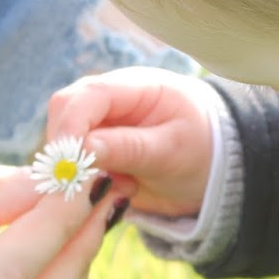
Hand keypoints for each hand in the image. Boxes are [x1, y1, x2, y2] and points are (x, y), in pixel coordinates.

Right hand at [46, 67, 215, 217]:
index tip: (68, 164)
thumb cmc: (203, 152)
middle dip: (67, 148)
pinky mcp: (95, 148)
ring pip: (62, 140)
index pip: (89, 95)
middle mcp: (112, 98)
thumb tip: (81, 149)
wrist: (215, 172)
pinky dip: (82, 180)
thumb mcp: (172, 151)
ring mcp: (100, 123)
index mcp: (137, 86)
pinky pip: (72, 162)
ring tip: (117, 189)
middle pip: (65, 112)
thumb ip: (129, 148)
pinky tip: (112, 192)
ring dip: (76, 168)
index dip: (71, 126)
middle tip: (84, 185)